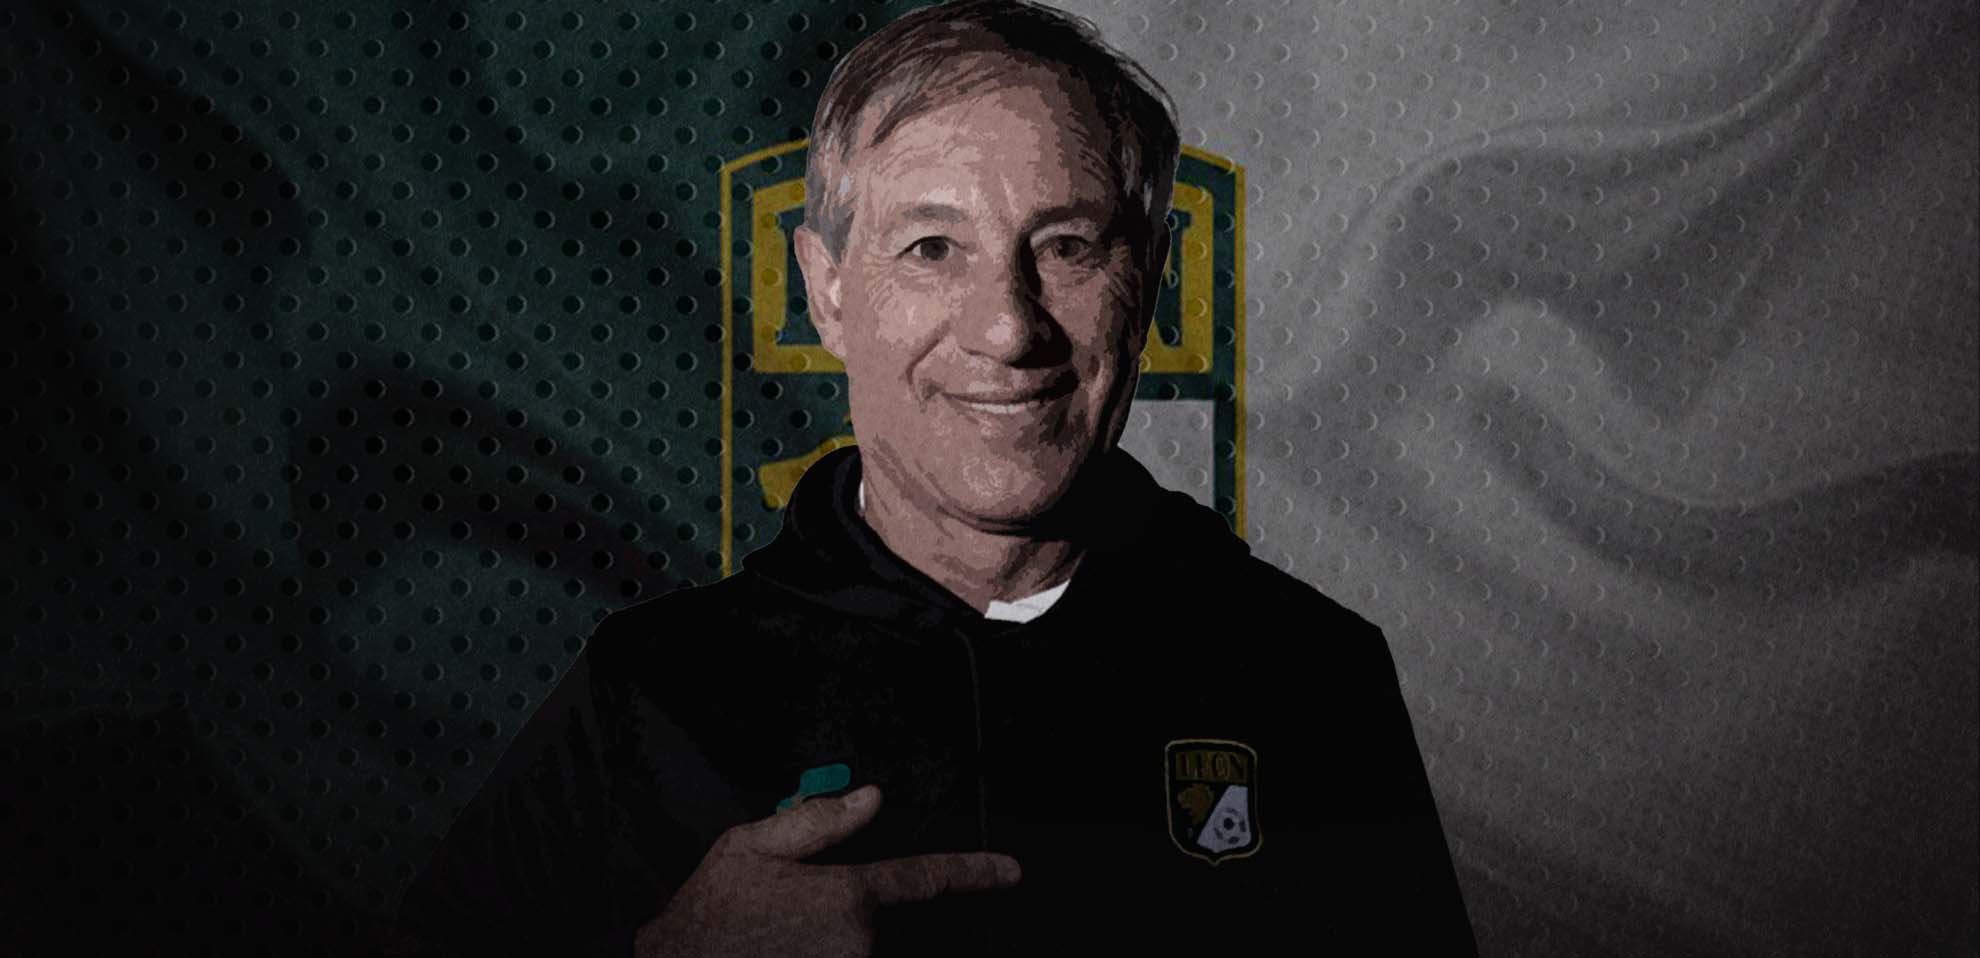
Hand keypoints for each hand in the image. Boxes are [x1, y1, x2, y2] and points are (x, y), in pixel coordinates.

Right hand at [633, 784, 1020, 957]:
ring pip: (862, 950)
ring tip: (776, 940)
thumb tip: (871, 798)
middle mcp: (859, 944)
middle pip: (880, 926)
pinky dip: (825, 953)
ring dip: (830, 942)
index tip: (1011, 872)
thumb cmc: (704, 917)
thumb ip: (819, 823)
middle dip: (844, 921)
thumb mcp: (749, 848)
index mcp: (846, 896)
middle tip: (784, 924)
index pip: (926, 878)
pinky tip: (785, 949)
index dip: (976, 872)